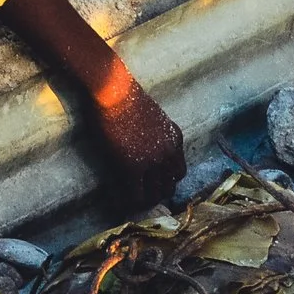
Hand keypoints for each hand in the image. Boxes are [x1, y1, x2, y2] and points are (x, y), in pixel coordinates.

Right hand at [90, 77, 185, 208]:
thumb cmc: (127, 96)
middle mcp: (169, 153)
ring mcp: (152, 161)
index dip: (167, 180)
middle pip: (170, 185)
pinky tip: (120, 204)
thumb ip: (156, 133)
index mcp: (176, 139)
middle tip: (144, 198)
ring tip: (133, 204)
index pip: (179, 171)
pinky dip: (129, 202)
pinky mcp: (132, 166)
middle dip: (158, 193)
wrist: (114, 90)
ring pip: (155, 193)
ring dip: (145, 201)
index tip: (155, 184)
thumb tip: (147, 144)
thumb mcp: (153, 116)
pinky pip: (135, 194)